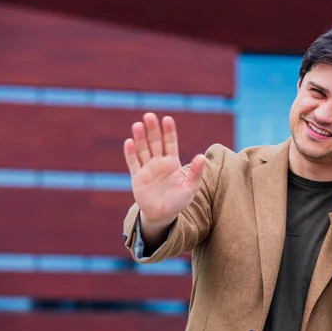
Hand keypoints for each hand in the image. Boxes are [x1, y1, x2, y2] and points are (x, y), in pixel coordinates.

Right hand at [123, 112, 206, 226]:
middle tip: (149, 115)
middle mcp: (159, 162)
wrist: (164, 215)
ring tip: (137, 125)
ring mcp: (147, 169)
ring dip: (140, 138)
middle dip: (152, 130)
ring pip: (143, 150)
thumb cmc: (179, 200)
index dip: (169, 131)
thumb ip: (195, 172)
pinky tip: (129, 142)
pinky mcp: (137, 178)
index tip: (167, 119)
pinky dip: (130, 153)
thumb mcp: (191, 187)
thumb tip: (202, 156)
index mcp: (173, 162)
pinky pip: (133, 163)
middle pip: (155, 143)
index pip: (170, 143)